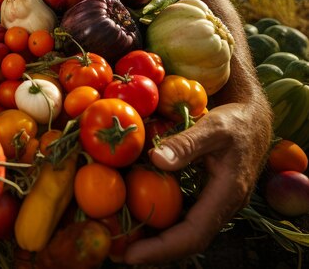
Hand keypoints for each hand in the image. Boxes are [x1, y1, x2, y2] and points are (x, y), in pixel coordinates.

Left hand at [123, 103, 269, 263]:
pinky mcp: (209, 194)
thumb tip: (156, 160)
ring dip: (158, 239)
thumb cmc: (236, 121)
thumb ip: (186, 144)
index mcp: (227, 194)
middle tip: (119, 253)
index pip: (194, 234)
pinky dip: (164, 220)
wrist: (255, 119)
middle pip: (189, 241)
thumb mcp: (212, 127)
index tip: (132, 255)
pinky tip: (142, 216)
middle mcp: (223, 205)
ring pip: (187, 231)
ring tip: (125, 240)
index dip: (162, 248)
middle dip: (155, 251)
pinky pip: (186, 215)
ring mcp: (216, 202)